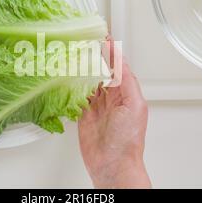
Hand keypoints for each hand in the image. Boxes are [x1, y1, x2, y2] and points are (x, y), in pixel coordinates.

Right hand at [79, 41, 150, 188]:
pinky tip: (67, 80)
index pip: (118, 67)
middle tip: (85, 43)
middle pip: (101, 72)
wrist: (113, 165)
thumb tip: (120, 61)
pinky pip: (77, 98)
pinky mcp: (84, 116)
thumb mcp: (134, 105)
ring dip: (82, 71)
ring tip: (75, 57)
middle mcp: (112, 99)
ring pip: (88, 82)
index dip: (111, 52)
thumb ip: (127, 82)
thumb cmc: (128, 141)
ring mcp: (97, 107)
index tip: (104, 37)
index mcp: (126, 94)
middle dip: (95, 58)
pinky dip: (72, 88)